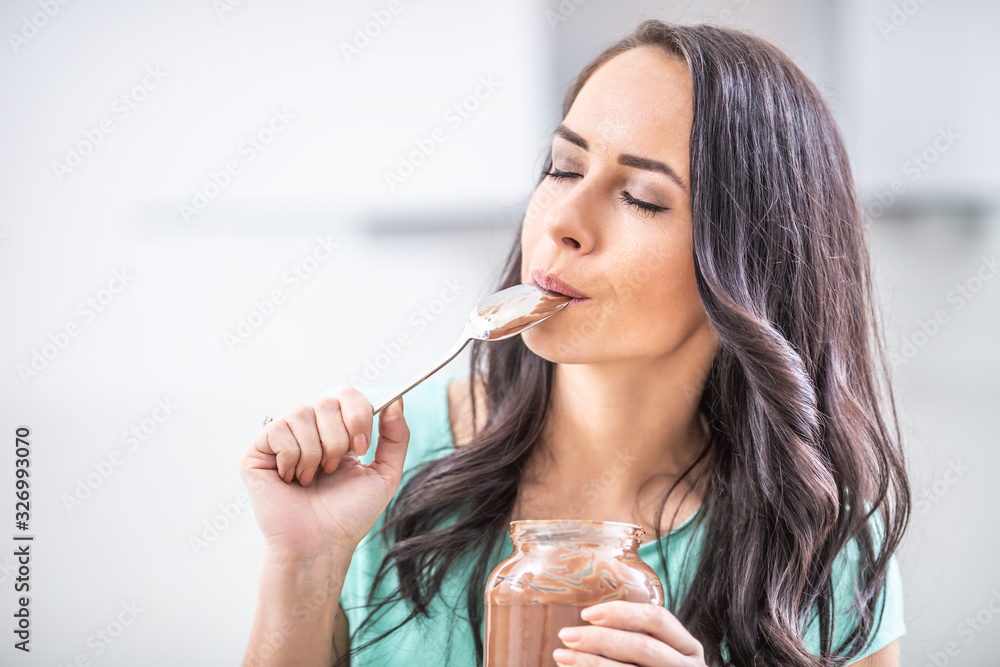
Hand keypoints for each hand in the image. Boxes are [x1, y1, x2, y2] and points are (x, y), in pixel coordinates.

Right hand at [238, 387, 409, 559]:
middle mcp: (308, 428)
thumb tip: (397, 400)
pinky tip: (290, 479)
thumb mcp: (385, 474)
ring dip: (315, 453)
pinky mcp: (257, 451)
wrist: (320, 544)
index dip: (357, 415)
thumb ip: (396, 436)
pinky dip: (291, 458)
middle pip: (327, 401)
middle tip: (333, 469)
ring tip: (311, 478)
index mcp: (337, 430)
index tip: (361, 448)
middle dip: (337, 440)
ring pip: (302, 413)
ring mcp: (281, 438)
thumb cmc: (349, 514)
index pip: (346, 394)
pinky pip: (278, 430)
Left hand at [553, 600, 706, 665]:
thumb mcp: (654, 657)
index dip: (622, 613)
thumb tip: (588, 621)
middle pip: (643, 646)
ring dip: (592, 663)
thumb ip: (631, 640)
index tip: (586, 614)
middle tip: (565, 635)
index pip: (658, 619)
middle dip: (600, 639)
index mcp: (687, 649)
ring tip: (561, 656)